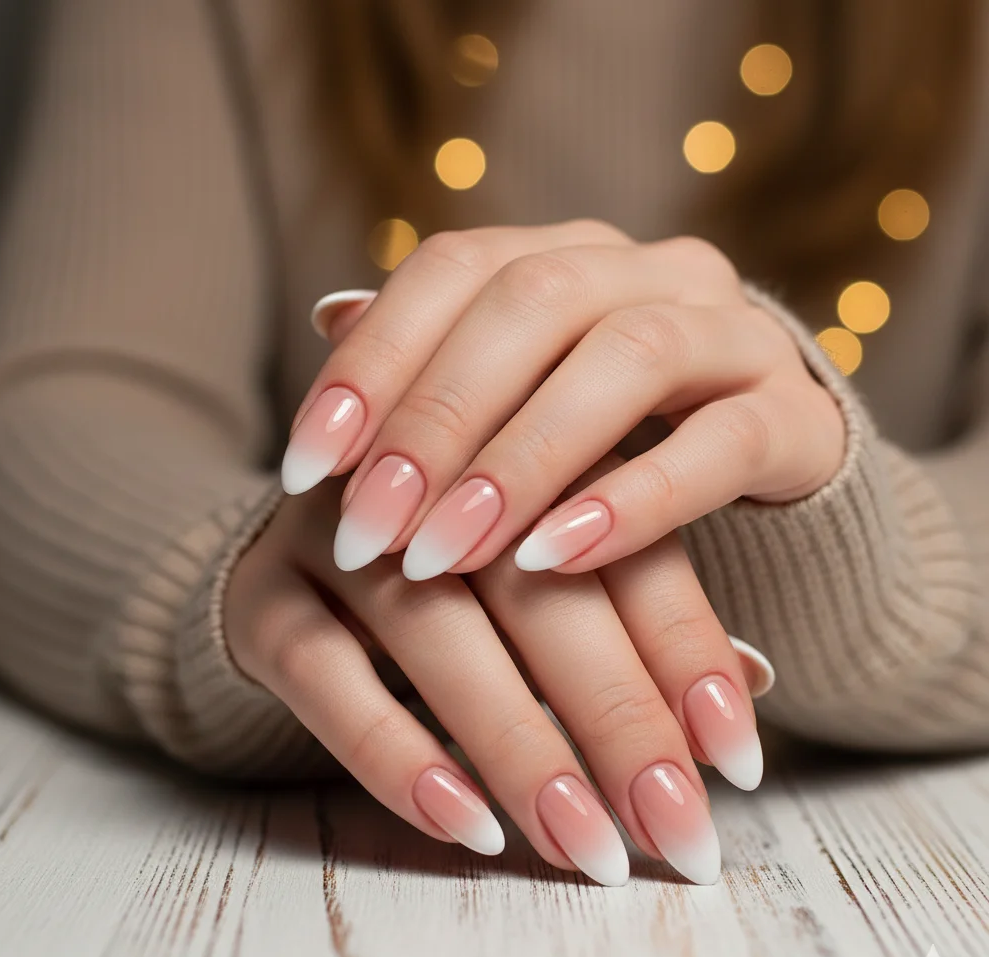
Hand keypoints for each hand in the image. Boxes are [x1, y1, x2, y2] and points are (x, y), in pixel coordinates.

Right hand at [224, 478, 773, 884]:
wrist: (293, 552)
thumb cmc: (451, 571)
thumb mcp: (545, 572)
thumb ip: (635, 611)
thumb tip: (752, 679)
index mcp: (512, 448)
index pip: (616, 543)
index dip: (683, 647)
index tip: (737, 757)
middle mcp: (423, 477)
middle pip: (535, 591)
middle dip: (617, 716)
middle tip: (677, 826)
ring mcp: (333, 532)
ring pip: (435, 635)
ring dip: (520, 746)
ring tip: (589, 848)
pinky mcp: (262, 596)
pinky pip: (327, 680)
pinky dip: (398, 755)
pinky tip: (467, 824)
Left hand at [281, 221, 845, 576]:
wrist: (752, 472)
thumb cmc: (604, 440)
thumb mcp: (512, 398)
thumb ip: (435, 359)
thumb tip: (329, 316)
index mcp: (570, 254)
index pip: (456, 268)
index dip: (373, 360)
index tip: (304, 466)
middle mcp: (651, 270)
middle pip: (532, 304)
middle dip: (436, 421)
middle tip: (368, 527)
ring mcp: (733, 332)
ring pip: (628, 358)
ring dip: (522, 461)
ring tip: (444, 552)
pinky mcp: (794, 415)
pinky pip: (720, 444)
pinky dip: (632, 501)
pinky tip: (553, 560)